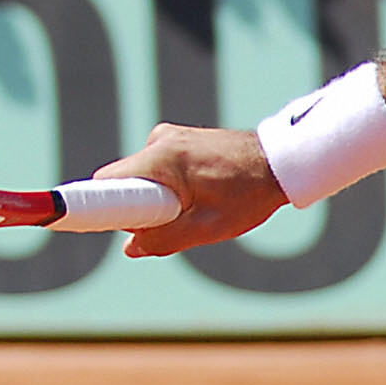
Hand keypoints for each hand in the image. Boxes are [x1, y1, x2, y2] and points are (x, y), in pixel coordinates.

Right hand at [99, 125, 287, 257]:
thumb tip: (130, 248)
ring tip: (198, 208)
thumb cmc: (249, 194)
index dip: (103, 207)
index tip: (110, 225)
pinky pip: (159, 169)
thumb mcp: (207, 227)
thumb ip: (165, 240)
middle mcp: (159, 140)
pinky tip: (202, 196)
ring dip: (158, 198)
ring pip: (143, 177)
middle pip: (124, 181)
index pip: (107, 183)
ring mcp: (170, 136)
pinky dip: (170, 187)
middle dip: (138, 207)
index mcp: (161, 158)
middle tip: (172, 224)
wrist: (282, 163)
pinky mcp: (181, 139)